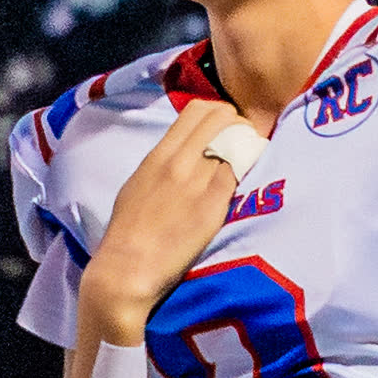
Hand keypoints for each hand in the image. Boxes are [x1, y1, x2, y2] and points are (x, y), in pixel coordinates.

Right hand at [75, 102, 265, 334]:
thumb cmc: (129, 230)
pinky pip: (240, 173)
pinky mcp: (215, 204)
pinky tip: (248, 180)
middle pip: (222, 117)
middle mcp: (180, 161)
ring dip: (247, 146)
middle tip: (241, 142)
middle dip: (237, 123)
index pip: (198, 110)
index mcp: (159, 154)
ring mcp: (199, 181)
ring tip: (246, 161)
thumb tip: (186, 151)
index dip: (218, 113)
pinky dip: (247, 170)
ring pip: (237, 142)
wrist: (128, 267)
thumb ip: (164, 162)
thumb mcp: (139, 182)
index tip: (223, 127)